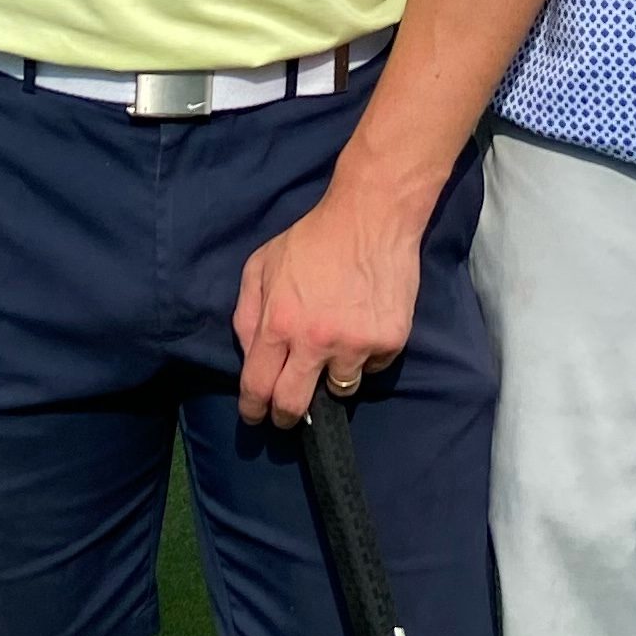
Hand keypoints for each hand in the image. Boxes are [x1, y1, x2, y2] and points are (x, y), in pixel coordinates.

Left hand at [233, 189, 422, 426]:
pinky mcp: (388, 342)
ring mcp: (355, 345)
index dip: (253, 409)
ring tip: (336, 348)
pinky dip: (365, 356)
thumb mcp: (261, 266)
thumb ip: (247, 314)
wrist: (371, 218)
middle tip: (288, 416)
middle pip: (294, 405)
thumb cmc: (311, 239)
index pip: (258, 385)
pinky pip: (372, 368)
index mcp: (278, 323)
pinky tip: (364, 325)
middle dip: (286, 417)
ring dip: (333, 378)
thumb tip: (250, 357)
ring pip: (340, 390)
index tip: (255, 417)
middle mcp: (315, 342)